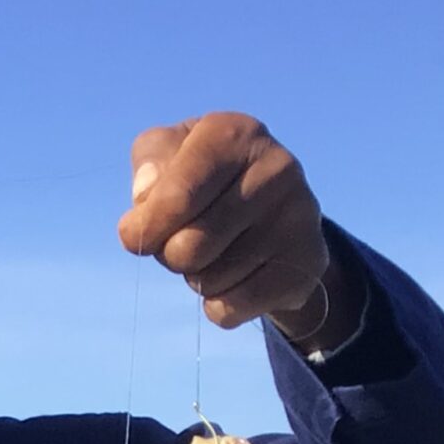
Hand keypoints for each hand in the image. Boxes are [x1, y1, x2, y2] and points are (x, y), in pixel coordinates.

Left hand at [118, 114, 355, 353]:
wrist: (273, 210)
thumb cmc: (202, 179)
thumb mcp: (168, 155)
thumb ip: (148, 165)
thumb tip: (146, 197)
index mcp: (234, 134)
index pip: (174, 198)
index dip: (145, 227)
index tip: (135, 233)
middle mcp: (276, 168)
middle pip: (188, 248)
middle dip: (170, 254)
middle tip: (184, 239)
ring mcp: (299, 215)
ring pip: (208, 282)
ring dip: (196, 278)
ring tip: (217, 252)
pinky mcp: (308, 261)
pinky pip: (231, 309)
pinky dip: (218, 305)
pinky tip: (235, 278)